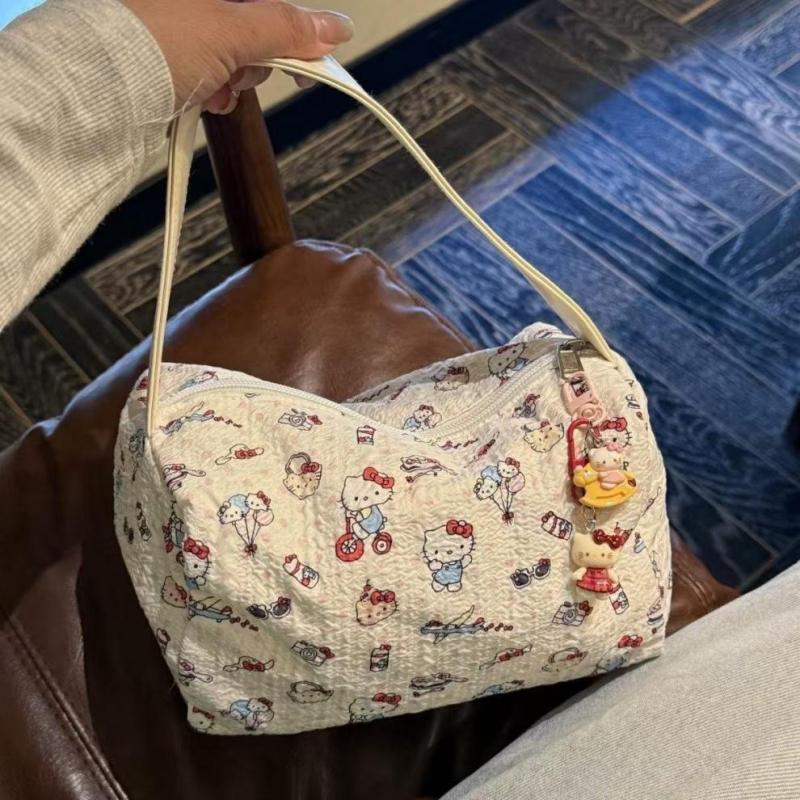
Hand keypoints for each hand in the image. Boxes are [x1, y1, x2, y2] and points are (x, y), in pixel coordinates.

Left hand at [123, 0, 353, 113]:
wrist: (93, 94)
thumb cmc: (146, 46)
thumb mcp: (228, 29)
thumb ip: (284, 27)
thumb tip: (334, 27)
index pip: (264, 6)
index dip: (291, 32)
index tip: (309, 60)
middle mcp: (185, 6)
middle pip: (249, 27)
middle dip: (252, 59)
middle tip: (238, 71)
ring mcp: (171, 27)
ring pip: (229, 53)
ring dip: (232, 79)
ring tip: (212, 88)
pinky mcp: (162, 57)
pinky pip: (206, 70)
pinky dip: (211, 89)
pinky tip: (200, 97)